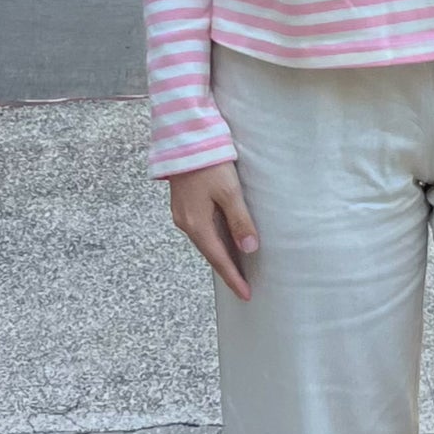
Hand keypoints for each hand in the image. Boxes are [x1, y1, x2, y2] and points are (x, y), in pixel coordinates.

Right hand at [166, 162, 258, 301]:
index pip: (218, 259)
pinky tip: (227, 243)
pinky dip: (217, 241)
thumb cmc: (209, 163)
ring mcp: (183, 215)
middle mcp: (186, 223)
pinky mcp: (186, 205)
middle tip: (245, 287)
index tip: (246, 295)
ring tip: (239, 270)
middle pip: (211, 253)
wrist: (184, 139)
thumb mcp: (230, 191)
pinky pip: (203, 231)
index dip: (233, 278)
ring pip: (207, 242)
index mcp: (196, 224)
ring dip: (222, 256)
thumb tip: (250, 248)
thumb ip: (240, 220)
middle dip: (228, 271)